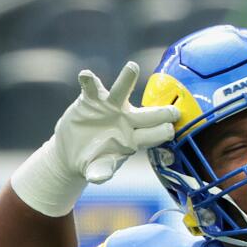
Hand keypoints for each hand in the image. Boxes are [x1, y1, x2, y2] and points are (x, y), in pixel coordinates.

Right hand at [11, 62, 178, 215]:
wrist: (73, 153)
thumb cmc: (93, 161)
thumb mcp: (96, 169)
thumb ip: (100, 172)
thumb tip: (99, 179)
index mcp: (135, 139)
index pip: (154, 135)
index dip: (162, 132)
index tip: (170, 129)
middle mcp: (127, 120)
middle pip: (148, 114)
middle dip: (161, 112)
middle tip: (173, 108)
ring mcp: (110, 108)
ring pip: (121, 91)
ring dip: (127, 79)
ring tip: (131, 67)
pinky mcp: (91, 100)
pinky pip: (91, 88)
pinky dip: (89, 82)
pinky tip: (86, 76)